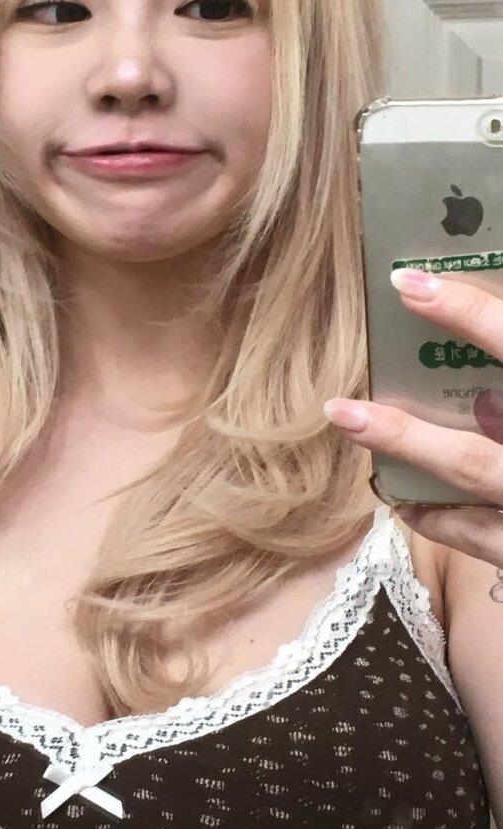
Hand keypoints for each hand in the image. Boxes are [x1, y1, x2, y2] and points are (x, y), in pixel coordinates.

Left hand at [323, 267, 502, 567]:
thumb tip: (487, 382)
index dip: (470, 315)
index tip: (409, 284)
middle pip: (480, 455)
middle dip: (406, 433)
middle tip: (341, 408)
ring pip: (476, 499)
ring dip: (412, 470)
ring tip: (357, 435)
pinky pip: (488, 544)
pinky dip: (443, 519)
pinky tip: (407, 501)